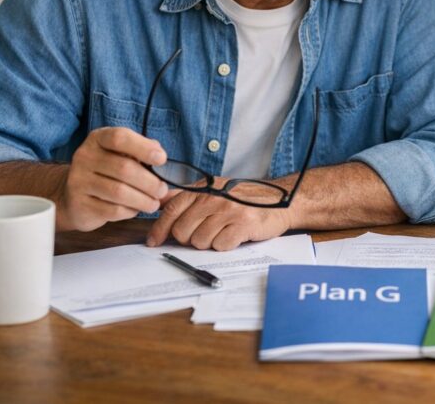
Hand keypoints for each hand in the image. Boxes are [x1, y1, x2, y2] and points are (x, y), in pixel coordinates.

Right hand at [56, 127, 169, 231]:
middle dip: (150, 182)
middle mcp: (84, 157)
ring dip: (143, 200)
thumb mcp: (121, 155)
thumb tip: (162, 158)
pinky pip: (112, 210)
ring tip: (154, 203)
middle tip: (162, 190)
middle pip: (124, 168)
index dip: (143, 147)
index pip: (120, 137)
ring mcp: (78, 181)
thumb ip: (142, 154)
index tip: (162, 159)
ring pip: (119, 192)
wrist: (74, 197)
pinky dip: (129, 211)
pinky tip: (135, 209)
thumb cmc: (107, 172)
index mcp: (98, 139)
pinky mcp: (79, 204)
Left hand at [146, 178, 292, 250]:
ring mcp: (228, 210)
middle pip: (182, 231)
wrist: (280, 201)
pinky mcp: (242, 225)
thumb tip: (160, 200)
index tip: (154, 242)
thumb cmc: (245, 199)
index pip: (172, 210)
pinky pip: (220, 246)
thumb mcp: (216, 190)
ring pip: (200, 241)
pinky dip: (225, 246)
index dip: (159, 229)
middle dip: (189, 239)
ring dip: (209, 243)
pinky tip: (234, 236)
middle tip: (204, 234)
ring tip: (222, 233)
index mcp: (204, 189)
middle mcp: (214, 198)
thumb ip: (189, 196)